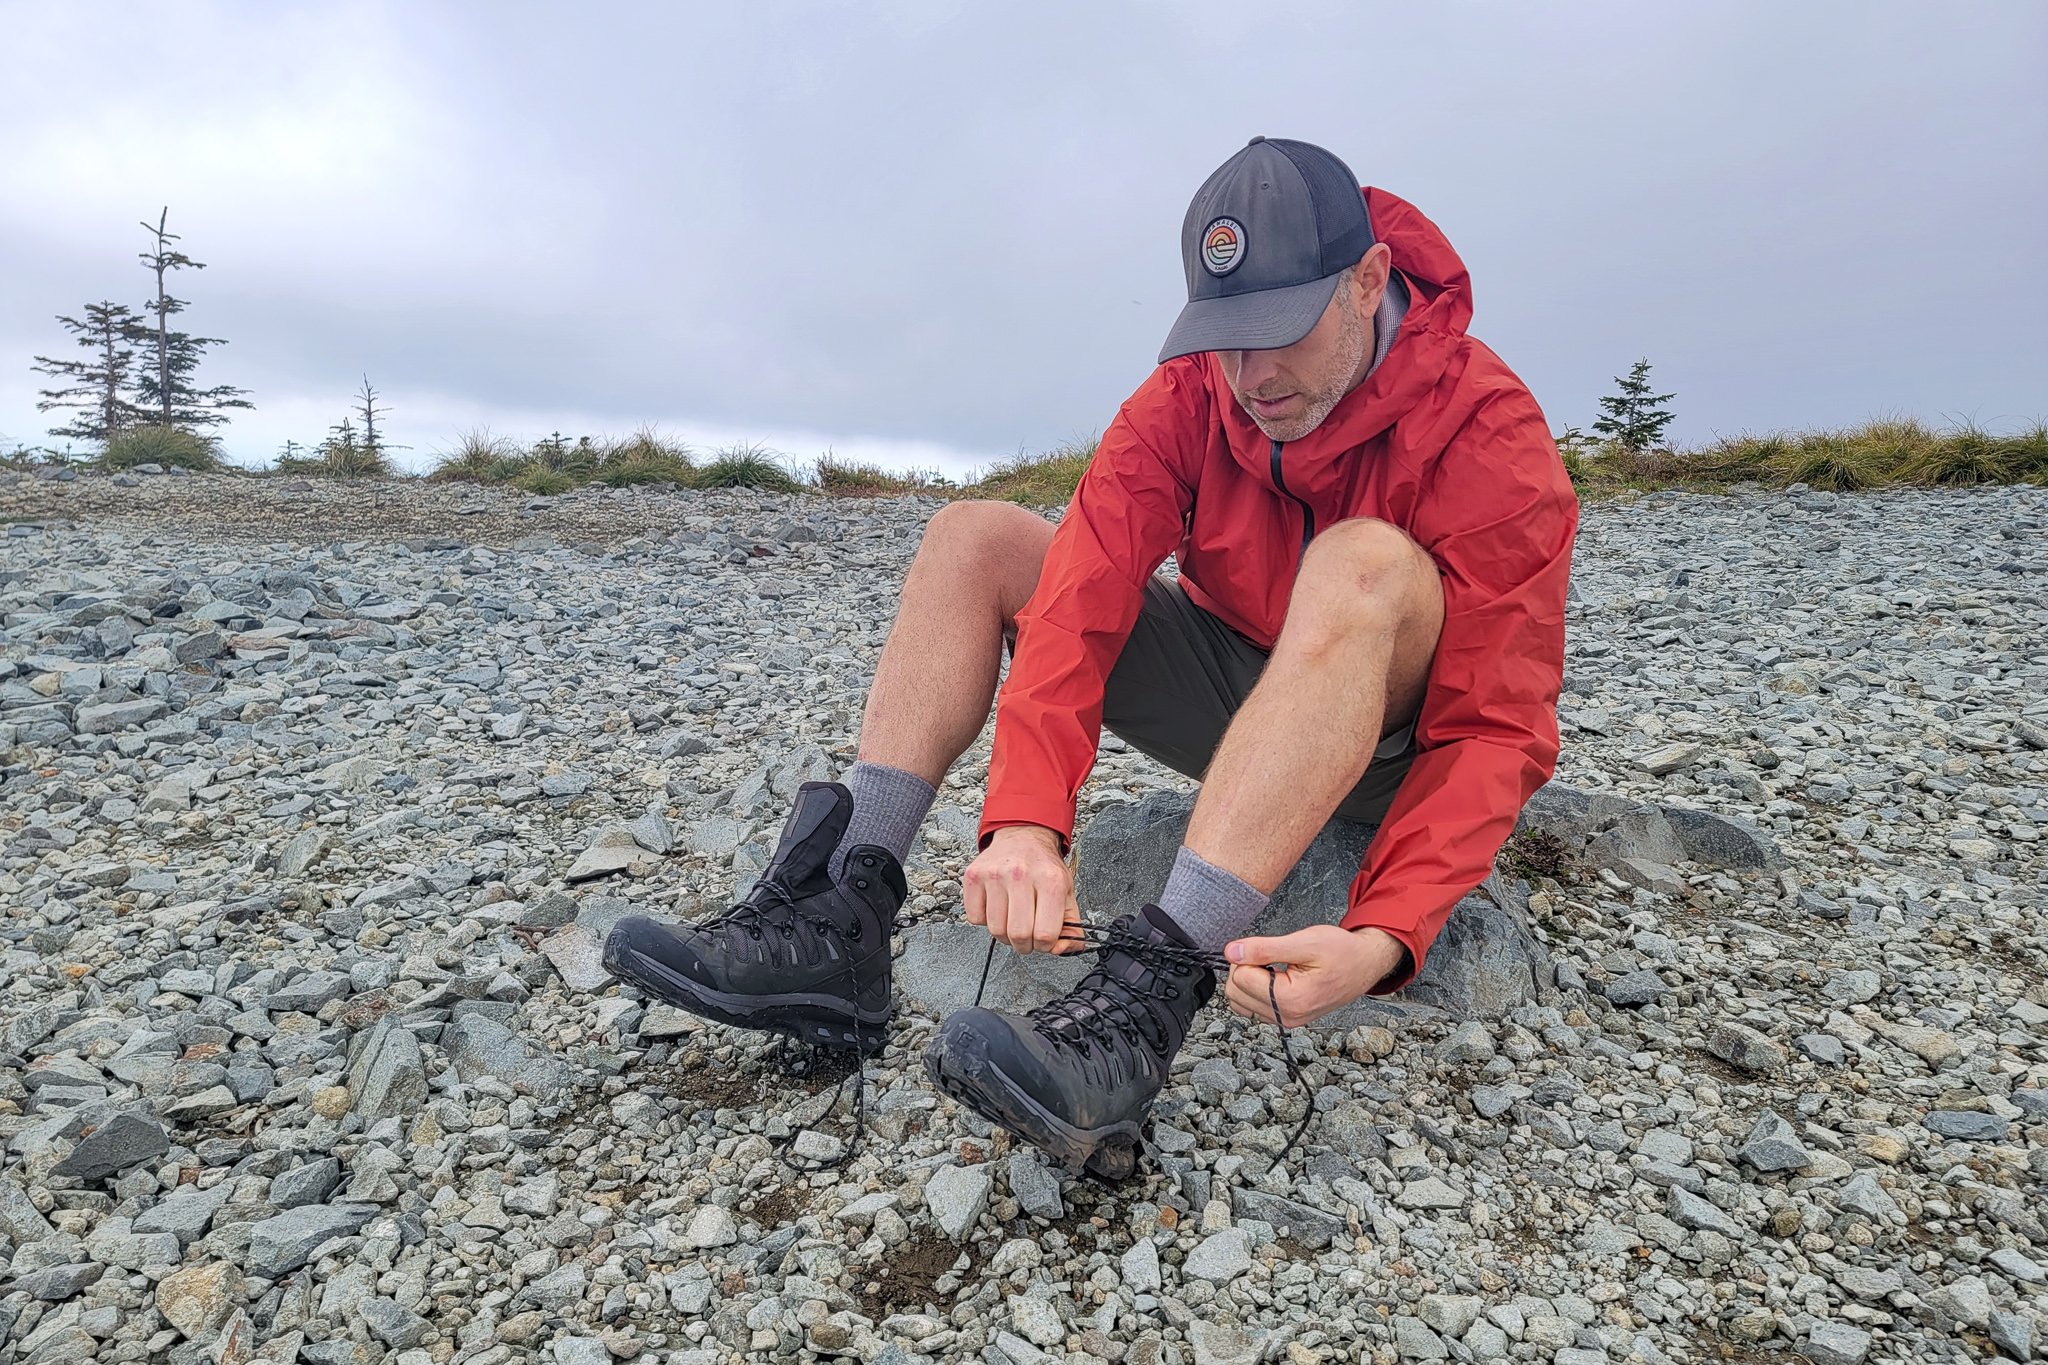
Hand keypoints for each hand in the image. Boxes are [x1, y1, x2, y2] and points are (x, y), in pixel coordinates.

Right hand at [963, 826, 1084, 955]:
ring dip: (1004, 934)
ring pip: (995, 930)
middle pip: (1019, 935)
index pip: (1046, 934)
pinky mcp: (974, 876)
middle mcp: (1021, 874)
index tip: (1043, 941)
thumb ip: (1071, 925)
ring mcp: (994, 874)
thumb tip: (1063, 949)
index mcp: (1050, 880)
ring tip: (1012, 921)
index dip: (1046, 946)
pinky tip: (996, 908)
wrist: (1023, 836)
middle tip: (1027, 936)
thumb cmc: (1043, 867)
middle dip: (1024, 944)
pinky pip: (975, 919)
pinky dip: (985, 921)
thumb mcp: (1067, 892)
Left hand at [1222, 925, 1408, 1026]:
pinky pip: (1253, 1007)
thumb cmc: (1342, 952)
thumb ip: (1264, 948)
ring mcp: (1286, 1020)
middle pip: (1234, 994)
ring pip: (1240, 1003)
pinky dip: (1254, 990)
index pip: (1239, 979)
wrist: (1364, 964)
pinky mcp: (1286, 1018)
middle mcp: (1287, 1017)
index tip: (1265, 948)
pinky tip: (1272, 977)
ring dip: (1247, 980)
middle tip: (1266, 955)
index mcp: (1290, 1000)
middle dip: (1242, 969)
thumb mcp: (1304, 941)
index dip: (1246, 956)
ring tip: (1271, 966)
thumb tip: (1231, 952)